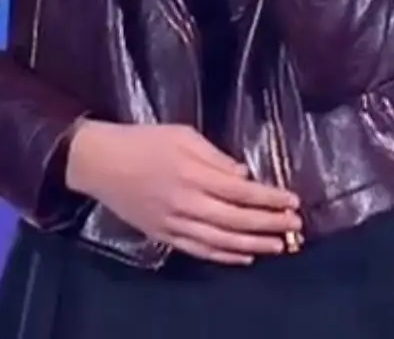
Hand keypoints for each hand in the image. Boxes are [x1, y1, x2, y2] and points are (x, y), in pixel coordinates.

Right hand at [64, 120, 301, 264]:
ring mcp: (173, 224)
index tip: (294, 201)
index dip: (270, 199)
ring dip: (253, 245)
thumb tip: (245, 175)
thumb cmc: (144, 141)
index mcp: (193, 175)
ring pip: (220, 241)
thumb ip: (216, 157)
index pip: (241, 192)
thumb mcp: (183, 135)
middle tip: (296, 226)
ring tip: (279, 246)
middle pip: (236, 220)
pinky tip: (244, 257)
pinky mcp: (162, 235)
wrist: (98, 163)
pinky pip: (198, 250)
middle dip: (270, 224)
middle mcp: (186, 204)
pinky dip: (223, 256)